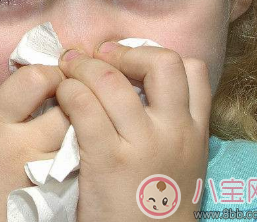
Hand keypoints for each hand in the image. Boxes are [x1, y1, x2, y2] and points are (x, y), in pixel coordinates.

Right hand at [0, 64, 70, 221]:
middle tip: (70, 102)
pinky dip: (76, 163)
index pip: (33, 80)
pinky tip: (68, 162)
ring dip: (78, 132)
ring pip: (78, 141)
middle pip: (66, 110)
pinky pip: (76, 172)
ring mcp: (38, 177)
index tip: (51, 78)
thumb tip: (27, 96)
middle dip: (72, 101)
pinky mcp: (52, 201)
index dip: (49, 73)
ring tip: (71, 132)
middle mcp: (17, 147)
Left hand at [55, 42, 210, 221]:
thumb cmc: (153, 205)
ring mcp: (142, 144)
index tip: (127, 62)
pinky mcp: (107, 159)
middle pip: (161, 62)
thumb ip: (168, 126)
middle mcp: (174, 132)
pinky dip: (68, 92)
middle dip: (124, 52)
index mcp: (195, 132)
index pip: (192, 70)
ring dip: (83, 67)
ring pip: (111, 80)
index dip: (155, 54)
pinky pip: (83, 105)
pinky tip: (61, 98)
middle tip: (97, 57)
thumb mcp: (179, 162)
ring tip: (68, 70)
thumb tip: (136, 87)